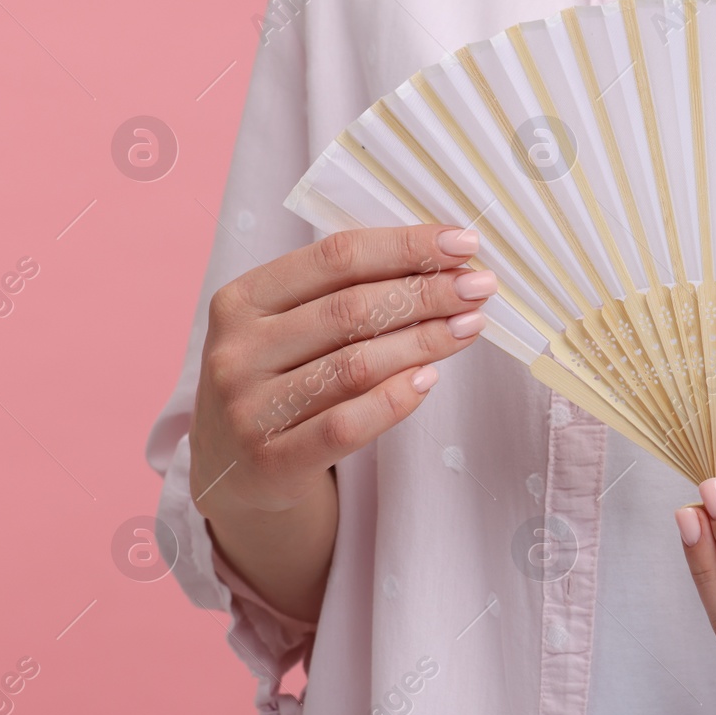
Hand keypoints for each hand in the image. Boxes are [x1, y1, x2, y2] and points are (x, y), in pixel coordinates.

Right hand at [189, 224, 495, 518]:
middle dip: (428, 292)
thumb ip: (346, 293)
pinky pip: (347, 425)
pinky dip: (395, 400)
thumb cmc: (280, 381)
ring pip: (355, 365)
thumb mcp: (289, 328)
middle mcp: (236, 351)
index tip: (464, 243)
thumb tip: (445, 265)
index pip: (334, 257)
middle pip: (351, 309)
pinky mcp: (271, 461)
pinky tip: (431, 378)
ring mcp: (249, 409)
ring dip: (425, 341)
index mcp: (241, 300)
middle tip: (481, 287)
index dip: (405, 246)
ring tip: (470, 326)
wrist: (234, 470)